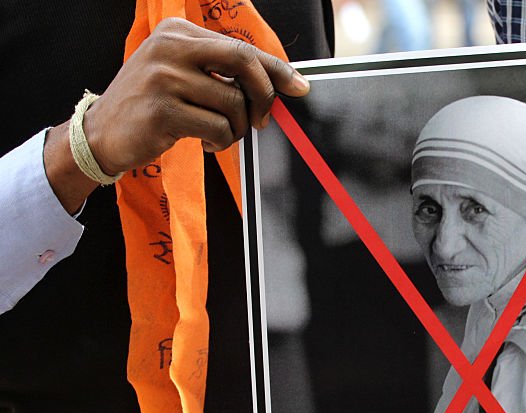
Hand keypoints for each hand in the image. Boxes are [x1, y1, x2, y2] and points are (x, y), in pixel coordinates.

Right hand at [44, 17, 308, 212]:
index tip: (299, 87)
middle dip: (264, 95)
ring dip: (238, 129)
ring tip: (220, 135)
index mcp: (177, 31)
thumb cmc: (152, 105)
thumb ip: (222, 72)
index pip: (241, 47)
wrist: (101, 133)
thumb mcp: (181, 74)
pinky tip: (206, 143)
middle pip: (243, 63)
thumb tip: (282, 82)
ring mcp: (164, 77)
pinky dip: (221, 141)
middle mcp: (169, 47)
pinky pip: (218, 127)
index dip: (276, 69)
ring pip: (233, 103)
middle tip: (263, 120)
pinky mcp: (162, 110)